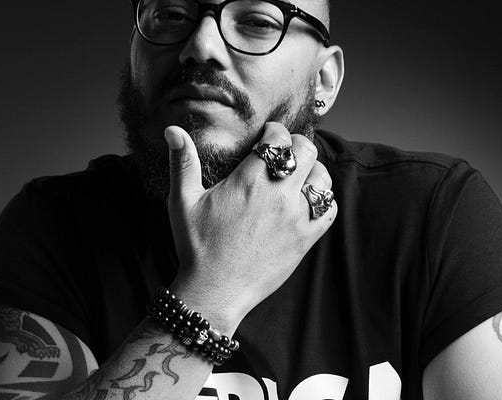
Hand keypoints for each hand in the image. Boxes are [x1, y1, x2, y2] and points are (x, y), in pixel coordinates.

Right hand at [164, 122, 336, 333]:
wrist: (214, 291)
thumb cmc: (197, 246)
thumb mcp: (182, 201)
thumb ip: (182, 163)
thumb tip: (172, 130)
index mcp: (249, 180)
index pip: (278, 138)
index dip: (275, 132)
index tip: (267, 137)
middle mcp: (278, 195)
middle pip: (307, 150)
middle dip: (297, 145)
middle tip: (285, 153)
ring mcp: (296, 217)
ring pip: (322, 177)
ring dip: (313, 171)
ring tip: (299, 176)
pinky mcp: (305, 239)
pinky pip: (329, 210)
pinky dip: (324, 201)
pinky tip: (309, 202)